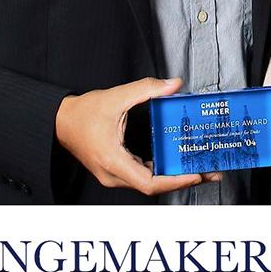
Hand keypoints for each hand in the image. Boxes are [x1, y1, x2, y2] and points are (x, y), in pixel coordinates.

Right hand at [53, 77, 218, 195]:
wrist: (60, 122)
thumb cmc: (83, 113)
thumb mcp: (116, 97)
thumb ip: (146, 89)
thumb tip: (173, 85)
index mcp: (113, 161)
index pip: (150, 182)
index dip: (176, 181)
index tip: (197, 174)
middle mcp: (113, 175)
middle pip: (153, 186)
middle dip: (183, 179)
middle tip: (210, 171)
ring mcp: (113, 176)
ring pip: (148, 183)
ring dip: (173, 177)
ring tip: (199, 167)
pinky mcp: (115, 171)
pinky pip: (141, 176)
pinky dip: (160, 172)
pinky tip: (175, 162)